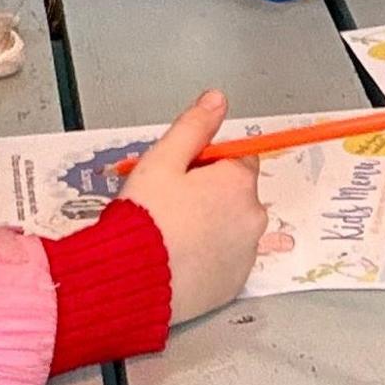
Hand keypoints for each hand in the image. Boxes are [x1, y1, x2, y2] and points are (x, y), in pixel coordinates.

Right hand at [119, 89, 268, 324]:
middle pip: (237, 195)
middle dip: (210, 196)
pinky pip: (226, 262)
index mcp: (238, 183)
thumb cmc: (143, 221)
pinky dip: (208, 258)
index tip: (181, 177)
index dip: (205, 165)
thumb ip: (193, 127)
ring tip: (171, 235)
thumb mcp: (161, 160)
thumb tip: (216, 101)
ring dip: (211, 228)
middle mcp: (252, 218)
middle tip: (170, 207)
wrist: (131, 281)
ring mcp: (246, 254)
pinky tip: (179, 259)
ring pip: (232, 229)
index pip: (236, 159)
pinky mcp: (234, 284)